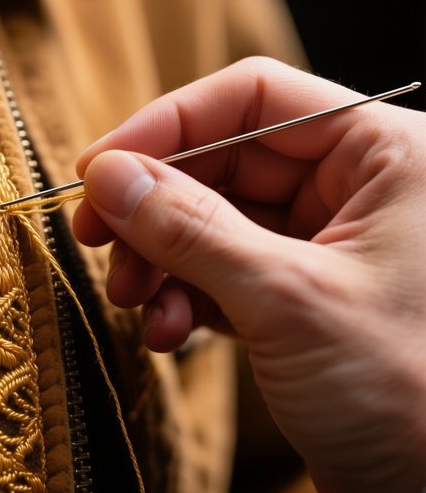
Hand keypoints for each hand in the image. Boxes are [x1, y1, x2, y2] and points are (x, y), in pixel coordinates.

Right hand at [72, 57, 425, 492]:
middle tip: (97, 239)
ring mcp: (322, 241)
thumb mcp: (286, 299)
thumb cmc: (407, 394)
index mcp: (383, 154)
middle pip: (220, 160)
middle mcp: (354, 186)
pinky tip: (169, 332)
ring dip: (161, 257)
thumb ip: (189, 228)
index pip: (252, 98)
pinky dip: (183, 295)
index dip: (166, 124)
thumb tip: (107, 175)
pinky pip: (219, 270)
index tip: (99, 167)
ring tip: (135, 299)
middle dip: (153, 205)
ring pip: (211, 218)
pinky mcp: (296, 293)